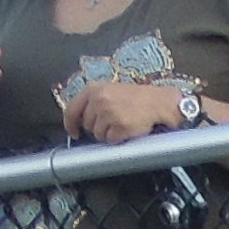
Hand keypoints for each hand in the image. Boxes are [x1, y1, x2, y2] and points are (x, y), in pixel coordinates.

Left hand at [64, 75, 190, 142]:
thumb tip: (79, 121)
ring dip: (108, 134)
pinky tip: (126, 129)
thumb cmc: (134, 98)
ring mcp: (109, 113)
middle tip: (112, 122)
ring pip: (98, 134)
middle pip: (86, 125)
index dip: (70, 124)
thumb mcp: (109, 91)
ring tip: (120, 123)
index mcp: (93, 89)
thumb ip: (92, 101)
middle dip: (96, 128)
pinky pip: (111, 140)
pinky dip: (118, 138)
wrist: (157, 102)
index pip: (71, 110)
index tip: (73, 132)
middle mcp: (99, 99)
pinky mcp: (120, 125)